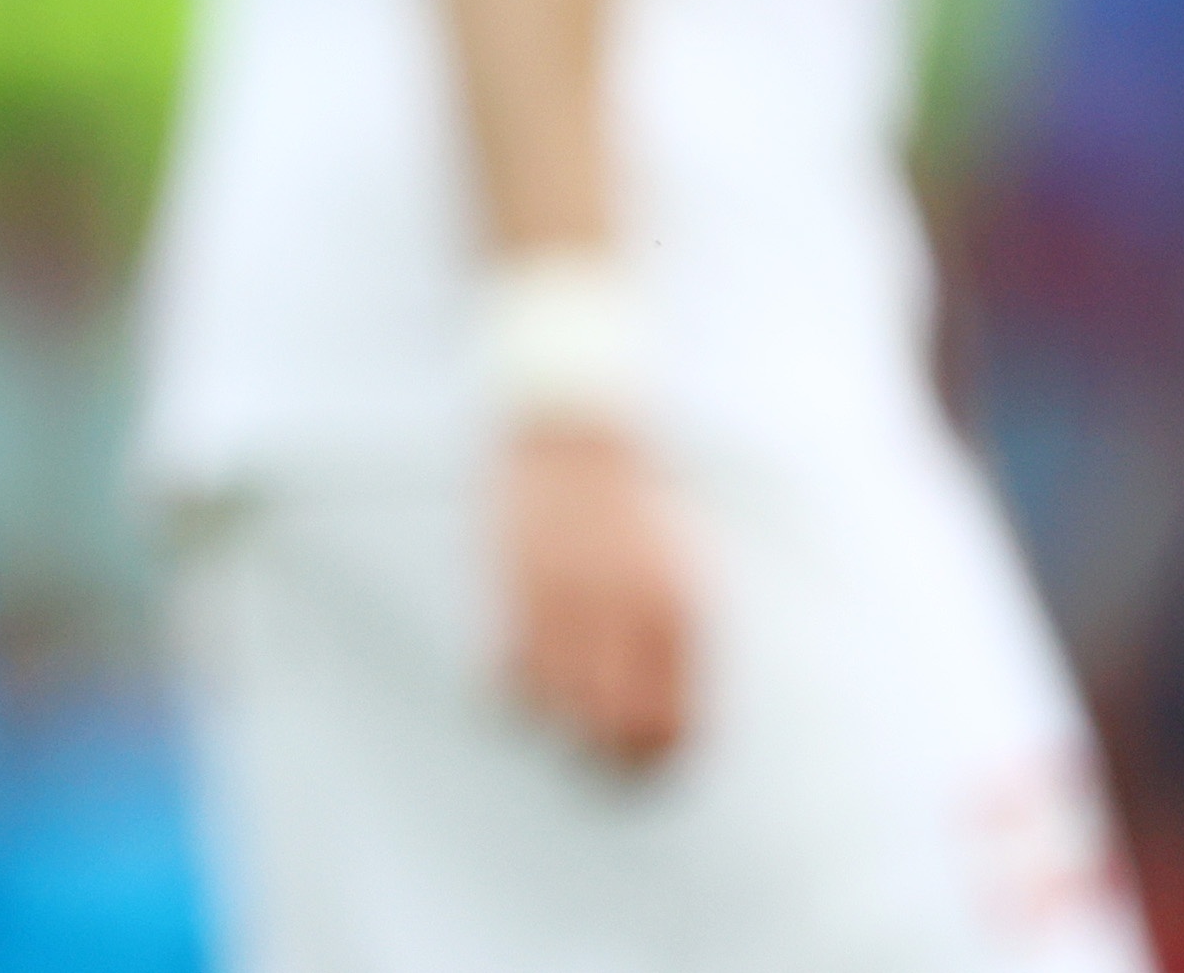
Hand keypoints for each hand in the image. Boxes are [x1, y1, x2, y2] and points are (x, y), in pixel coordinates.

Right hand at [498, 414, 695, 770]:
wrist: (575, 421)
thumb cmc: (633, 502)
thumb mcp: (676, 570)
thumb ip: (673, 642)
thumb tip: (669, 724)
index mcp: (674, 606)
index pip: (671, 721)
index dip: (656, 758)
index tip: (644, 763)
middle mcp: (623, 607)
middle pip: (615, 729)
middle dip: (607, 761)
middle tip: (597, 759)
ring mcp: (563, 593)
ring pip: (555, 706)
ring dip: (556, 726)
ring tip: (558, 723)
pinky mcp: (513, 580)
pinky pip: (506, 668)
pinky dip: (510, 691)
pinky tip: (519, 680)